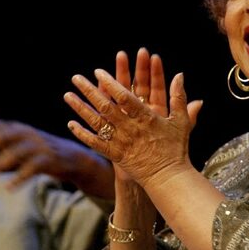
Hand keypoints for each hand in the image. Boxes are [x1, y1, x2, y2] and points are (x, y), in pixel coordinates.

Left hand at [0, 105, 113, 196]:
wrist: (72, 158)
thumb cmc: (37, 148)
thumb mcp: (13, 139)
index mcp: (17, 128)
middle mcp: (28, 134)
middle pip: (5, 135)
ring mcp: (40, 146)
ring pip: (17, 153)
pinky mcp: (50, 160)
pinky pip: (33, 168)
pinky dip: (20, 177)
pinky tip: (8, 187)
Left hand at [64, 64, 201, 189]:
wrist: (168, 178)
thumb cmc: (176, 148)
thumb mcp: (181, 121)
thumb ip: (179, 97)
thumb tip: (179, 75)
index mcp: (146, 118)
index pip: (124, 96)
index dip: (110, 83)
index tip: (98, 71)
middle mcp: (130, 128)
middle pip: (105, 106)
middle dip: (89, 90)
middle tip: (76, 78)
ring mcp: (121, 142)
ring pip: (96, 123)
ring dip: (80, 108)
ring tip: (67, 95)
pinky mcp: (115, 155)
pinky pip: (95, 144)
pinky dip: (82, 134)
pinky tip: (70, 124)